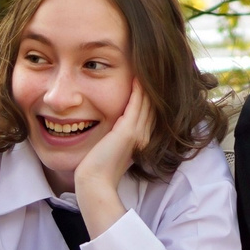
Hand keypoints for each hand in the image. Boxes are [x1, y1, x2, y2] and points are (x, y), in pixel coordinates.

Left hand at [74, 83, 154, 237]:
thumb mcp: (112, 148)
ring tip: (148, 67)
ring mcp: (138, 133)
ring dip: (148, 85)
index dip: (151, 96)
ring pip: (148, 103)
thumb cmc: (98, 169)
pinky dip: (139, 90)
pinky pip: (137, 104)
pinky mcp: (128, 131)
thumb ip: (116, 137)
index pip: (149, 112)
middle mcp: (143, 135)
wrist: (94, 182)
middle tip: (154, 68)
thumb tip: (112, 129)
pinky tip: (137, 76)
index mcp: (140, 139)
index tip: (149, 79)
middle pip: (153, 105)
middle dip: (153, 87)